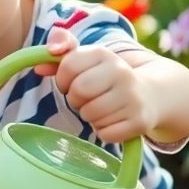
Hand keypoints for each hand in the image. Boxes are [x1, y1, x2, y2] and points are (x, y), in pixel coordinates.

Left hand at [35, 27, 157, 143]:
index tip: (71, 83)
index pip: (67, 67)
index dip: (63, 80)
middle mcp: (122, 72)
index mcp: (104, 54)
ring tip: (101, 109)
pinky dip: (104, 132)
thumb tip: (38, 67)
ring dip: (90, 117)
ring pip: (90, 115)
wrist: (150, 93)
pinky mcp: (140, 121)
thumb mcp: (86, 60)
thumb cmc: (106, 78)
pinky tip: (113, 121)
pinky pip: (105, 134)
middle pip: (78, 92)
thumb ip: (60, 55)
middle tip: (86, 99)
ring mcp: (133, 97)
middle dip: (75, 100)